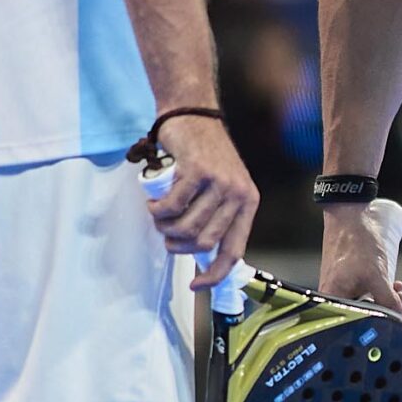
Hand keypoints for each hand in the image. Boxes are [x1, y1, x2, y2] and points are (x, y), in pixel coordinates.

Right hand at [146, 115, 258, 288]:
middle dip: (179, 246)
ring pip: (188, 227)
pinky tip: (153, 204)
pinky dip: (157, 211)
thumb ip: (216, 216)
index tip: (195, 286)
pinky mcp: (197, 171)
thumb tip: (202, 255)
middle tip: (167, 235)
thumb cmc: (202, 154)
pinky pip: (172, 206)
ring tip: (158, 217)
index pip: (234, 250)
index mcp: (248, 203)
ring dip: (166, 228)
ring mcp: (219, 182)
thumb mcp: (220, 187)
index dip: (215, 275)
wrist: (192, 114)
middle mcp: (238, 194)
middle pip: (205, 243)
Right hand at [317, 203, 401, 315]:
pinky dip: (376, 287)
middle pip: (360, 312)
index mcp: (333, 300)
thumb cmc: (357, 243)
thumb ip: (389, 301)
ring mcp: (336, 284)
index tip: (395, 319)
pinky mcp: (343, 275)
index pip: (357, 323)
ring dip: (383, 296)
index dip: (378, 322)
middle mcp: (331, 295)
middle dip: (384, 306)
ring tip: (397, 288)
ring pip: (363, 299)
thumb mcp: (378, 276)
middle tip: (399, 299)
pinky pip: (361, 288)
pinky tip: (390, 282)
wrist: (348, 214)